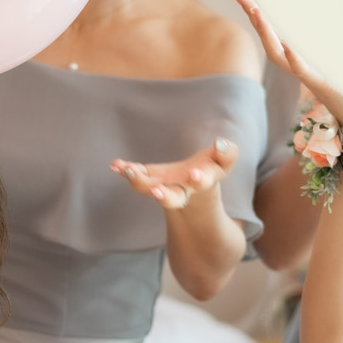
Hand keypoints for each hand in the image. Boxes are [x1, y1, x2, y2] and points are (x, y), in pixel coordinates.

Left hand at [112, 139, 235, 210]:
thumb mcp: (223, 161)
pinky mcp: (150, 180)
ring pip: (150, 189)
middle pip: (173, 199)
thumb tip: (221, 143)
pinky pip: (136, 177)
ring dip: (138, 181)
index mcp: (202, 185)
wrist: (194, 186)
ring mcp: (163, 187)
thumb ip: (227, 153)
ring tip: (127, 169)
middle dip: (164, 196)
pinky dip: (125, 171)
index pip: (202, 183)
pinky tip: (115, 164)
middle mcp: (182, 191)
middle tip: (156, 191)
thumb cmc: (211, 168)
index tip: (194, 174)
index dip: (200, 179)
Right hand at [234, 0, 342, 136]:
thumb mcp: (341, 62)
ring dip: (267, 34)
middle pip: (270, 41)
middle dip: (255, 16)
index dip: (260, 17)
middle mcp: (302, 69)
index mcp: (304, 61)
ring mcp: (312, 78)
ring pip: (281, 56)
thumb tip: (337, 20)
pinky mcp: (328, 88)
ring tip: (255, 12)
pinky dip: (296, 61)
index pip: (276, 36)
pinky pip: (307, 73)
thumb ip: (330, 48)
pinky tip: (289, 48)